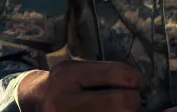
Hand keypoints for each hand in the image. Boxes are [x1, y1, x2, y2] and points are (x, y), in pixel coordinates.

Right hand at [17, 60, 143, 111]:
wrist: (36, 103)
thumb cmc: (66, 83)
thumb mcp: (79, 68)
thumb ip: (106, 72)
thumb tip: (140, 83)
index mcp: (70, 75)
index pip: (118, 75)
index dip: (136, 79)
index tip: (138, 83)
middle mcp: (66, 101)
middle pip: (122, 103)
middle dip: (134, 101)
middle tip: (133, 100)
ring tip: (123, 108)